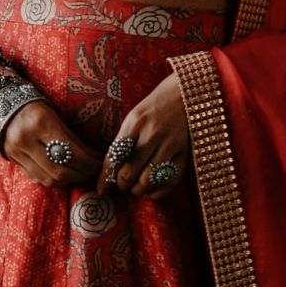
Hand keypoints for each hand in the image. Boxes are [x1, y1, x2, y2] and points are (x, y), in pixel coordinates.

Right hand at [0, 97, 100, 189]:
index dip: (89, 162)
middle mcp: (27, 140)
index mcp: (41, 123)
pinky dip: (54, 179)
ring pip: (49, 179)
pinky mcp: (14, 161)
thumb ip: (71, 135)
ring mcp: (18, 153)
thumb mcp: (54, 114)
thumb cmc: (33, 106)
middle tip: (94, 171)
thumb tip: (93, 155)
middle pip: (61, 170)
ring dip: (69, 180)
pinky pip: (38, 178)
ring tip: (81, 174)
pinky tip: (64, 174)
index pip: (71, 151)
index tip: (100, 163)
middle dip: (81, 174)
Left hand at [98, 74, 192, 197]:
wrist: (184, 94)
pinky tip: (151, 192)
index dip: (105, 177)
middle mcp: (152, 134)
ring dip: (138, 190)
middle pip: (129, 172)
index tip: (101, 190)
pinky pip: (169, 181)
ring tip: (135, 188)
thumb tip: (111, 169)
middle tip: (120, 185)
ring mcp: (170, 144)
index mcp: (135, 123)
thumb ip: (123, 140)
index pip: (115, 157)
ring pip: (148, 180)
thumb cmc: (154, 107)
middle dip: (121, 185)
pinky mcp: (184, 152)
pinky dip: (158, 192)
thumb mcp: (134, 117)